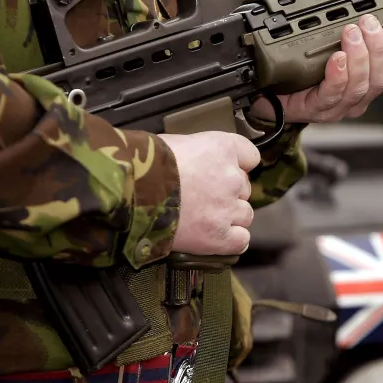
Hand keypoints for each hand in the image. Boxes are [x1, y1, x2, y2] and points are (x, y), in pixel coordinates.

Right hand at [157, 131, 260, 255]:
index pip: (250, 157)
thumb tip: (201, 162)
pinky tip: (214, 236)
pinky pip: (241, 240)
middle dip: (227, 193)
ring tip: (203, 218)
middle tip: (203, 197)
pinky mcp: (219, 236)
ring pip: (245, 215)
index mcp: (224, 149)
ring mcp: (228, 208)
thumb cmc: (147, 164)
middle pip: (244, 188)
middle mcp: (232, 178)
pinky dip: (231, 240)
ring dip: (229, 217)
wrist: (131, 191)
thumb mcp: (178, 143)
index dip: (237, 166)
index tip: (224, 172)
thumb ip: (201, 153)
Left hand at [251, 14, 382, 122]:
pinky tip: (336, 59)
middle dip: (379, 47)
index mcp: (369, 80)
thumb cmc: (303, 68)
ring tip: (351, 33)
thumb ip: (352, 26)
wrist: (269, 90)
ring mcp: (338, 106)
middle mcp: (358, 96)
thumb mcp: (332, 42)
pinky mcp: (315, 109)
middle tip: (367, 23)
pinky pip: (331, 94)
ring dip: (359, 57)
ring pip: (360, 86)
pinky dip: (337, 75)